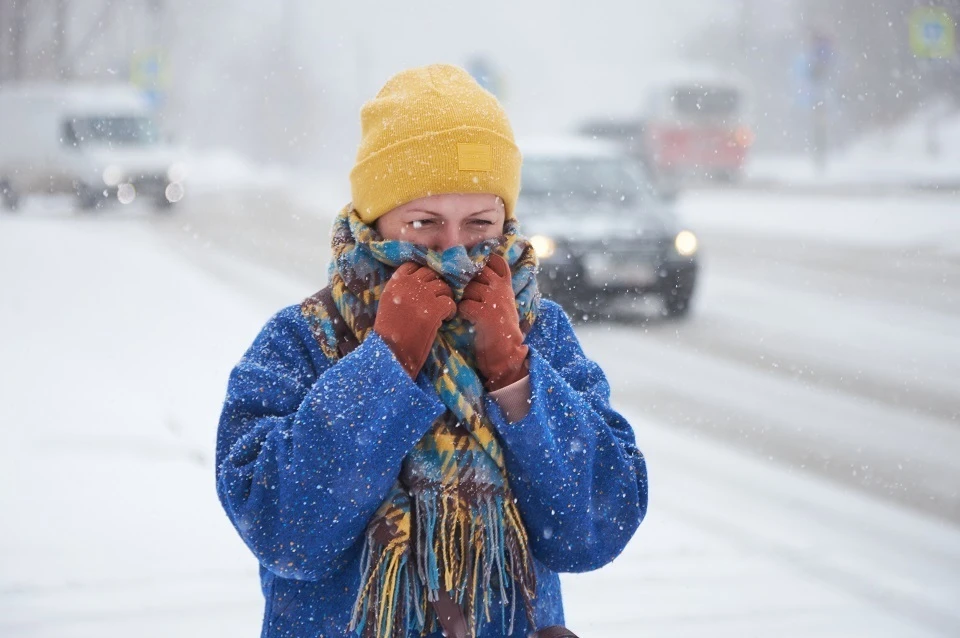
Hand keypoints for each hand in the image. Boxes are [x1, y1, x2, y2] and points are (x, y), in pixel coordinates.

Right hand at [374, 262, 456, 377]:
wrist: (390, 352)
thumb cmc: (388, 333)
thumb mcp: (389, 303)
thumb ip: (402, 289)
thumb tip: (421, 281)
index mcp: (396, 282)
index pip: (414, 265)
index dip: (424, 274)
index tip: (428, 284)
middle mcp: (408, 285)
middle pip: (431, 273)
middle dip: (438, 285)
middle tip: (439, 298)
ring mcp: (422, 296)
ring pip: (444, 286)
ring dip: (446, 297)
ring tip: (443, 311)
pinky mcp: (434, 310)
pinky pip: (450, 302)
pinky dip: (451, 311)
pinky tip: (446, 320)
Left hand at [458, 254, 528, 390]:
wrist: (507, 353)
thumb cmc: (500, 328)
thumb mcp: (502, 302)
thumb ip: (491, 286)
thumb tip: (470, 273)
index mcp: (505, 285)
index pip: (495, 260)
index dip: (483, 261)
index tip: (475, 270)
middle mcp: (500, 289)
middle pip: (476, 272)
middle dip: (467, 282)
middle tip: (466, 296)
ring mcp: (493, 300)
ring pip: (467, 289)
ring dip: (462, 299)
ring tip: (468, 312)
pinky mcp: (485, 313)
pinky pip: (463, 305)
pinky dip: (460, 313)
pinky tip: (465, 320)